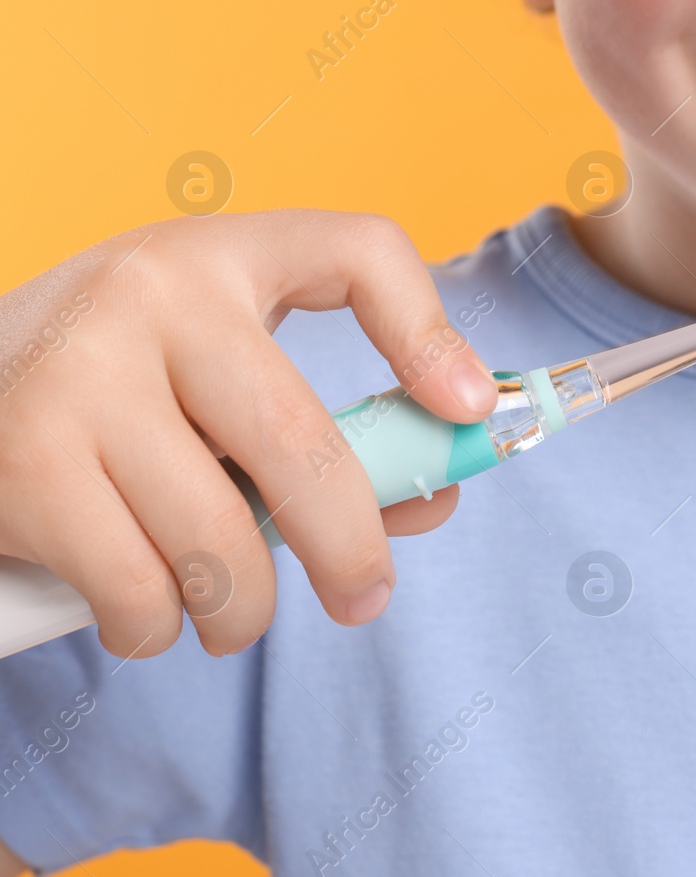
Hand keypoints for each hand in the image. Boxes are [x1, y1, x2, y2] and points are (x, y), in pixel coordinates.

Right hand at [0, 211, 498, 657]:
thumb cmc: (116, 396)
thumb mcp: (215, 378)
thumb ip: (327, 432)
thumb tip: (433, 500)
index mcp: (220, 258)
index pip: (358, 249)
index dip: (429, 329)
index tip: (469, 410)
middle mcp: (152, 296)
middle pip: (302, 446)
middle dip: (349, 552)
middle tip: (365, 600)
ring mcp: (80, 375)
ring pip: (220, 544)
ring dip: (240, 612)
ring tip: (230, 613)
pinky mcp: (23, 460)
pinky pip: (139, 589)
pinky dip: (155, 627)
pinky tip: (146, 609)